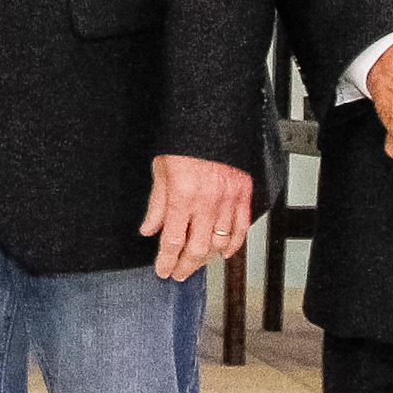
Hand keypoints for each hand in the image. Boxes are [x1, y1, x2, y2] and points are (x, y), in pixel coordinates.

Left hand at [139, 153, 254, 281]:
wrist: (211, 119)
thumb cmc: (183, 141)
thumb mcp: (161, 170)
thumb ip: (157, 204)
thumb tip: (149, 229)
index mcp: (183, 195)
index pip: (173, 241)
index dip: (166, 260)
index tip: (162, 270)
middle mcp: (207, 201)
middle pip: (197, 249)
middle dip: (185, 266)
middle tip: (178, 273)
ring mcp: (229, 199)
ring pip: (221, 243)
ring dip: (208, 258)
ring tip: (196, 263)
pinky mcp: (244, 193)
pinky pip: (242, 227)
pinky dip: (234, 244)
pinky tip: (225, 252)